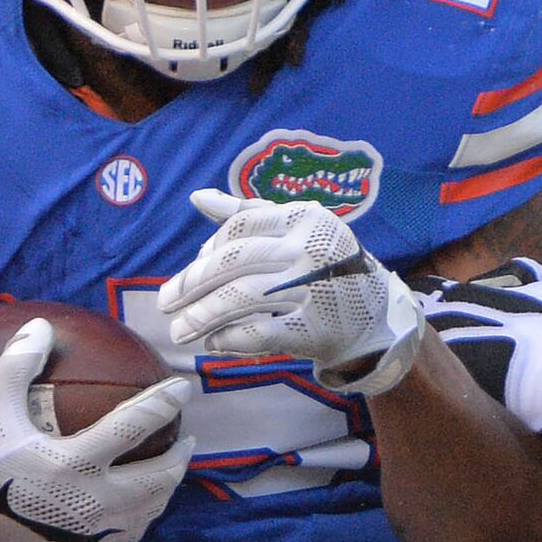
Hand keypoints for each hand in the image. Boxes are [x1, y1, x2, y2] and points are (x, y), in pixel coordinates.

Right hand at [0, 318, 194, 541]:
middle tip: (188, 441)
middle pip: (157, 479)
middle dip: (179, 458)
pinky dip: (139, 519)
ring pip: (147, 511)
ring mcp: (90, 532)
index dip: (164, 402)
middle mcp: (92, 500)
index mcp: (75, 460)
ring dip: (166, 489)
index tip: (182, 389)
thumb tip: (41, 328)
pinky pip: (124, 537)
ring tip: (170, 474)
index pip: (135, 425)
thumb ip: (16, 366)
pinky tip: (135, 511)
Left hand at [164, 189, 421, 394]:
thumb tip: (197, 197)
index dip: (209, 248)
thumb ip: (248, 212)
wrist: (376, 317)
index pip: (240, 226)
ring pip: (241, 298)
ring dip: (202, 316)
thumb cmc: (326, 267)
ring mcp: (313, 290)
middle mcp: (309, 249)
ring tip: (178, 330)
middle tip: (165, 302)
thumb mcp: (296, 229)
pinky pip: (259, 333)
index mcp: (304, 217)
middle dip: (192, 283)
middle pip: (234, 262)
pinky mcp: (314, 329)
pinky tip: (213, 344)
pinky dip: (230, 340)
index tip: (193, 269)